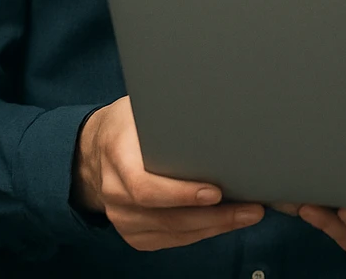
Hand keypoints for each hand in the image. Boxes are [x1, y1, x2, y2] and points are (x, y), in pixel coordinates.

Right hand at [72, 96, 264, 250]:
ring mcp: (122, 217)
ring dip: (214, 227)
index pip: (144, 186)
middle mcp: (114, 193)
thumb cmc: (129, 124)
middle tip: (250, 208)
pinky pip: (171, 240)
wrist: (95, 149)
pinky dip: (201, 233)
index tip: (215, 192)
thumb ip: (168, 111)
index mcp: (117, 155)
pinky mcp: (133, 233)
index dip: (180, 194)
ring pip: (172, 233)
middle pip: (166, 216)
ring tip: (248, 215)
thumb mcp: (140, 107)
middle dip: (213, 216)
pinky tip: (224, 223)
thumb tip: (215, 105)